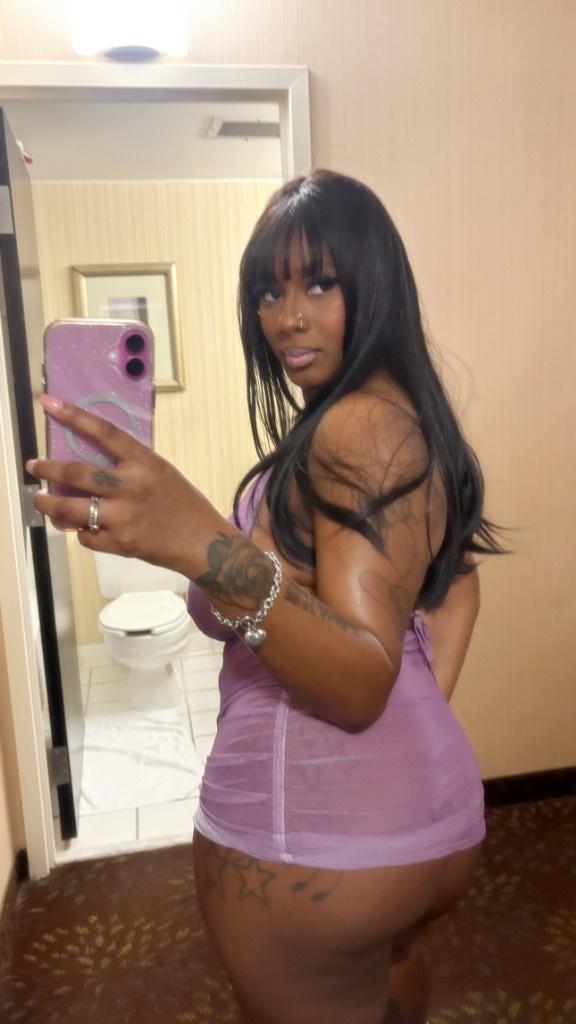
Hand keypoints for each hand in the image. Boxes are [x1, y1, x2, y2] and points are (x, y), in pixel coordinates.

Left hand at [26, 394, 207, 574]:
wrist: (204, 543)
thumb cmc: (184, 504)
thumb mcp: (161, 473)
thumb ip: (129, 468)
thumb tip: (89, 469)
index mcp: (145, 463)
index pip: (104, 433)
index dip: (74, 416)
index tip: (49, 404)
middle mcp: (132, 487)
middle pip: (78, 473)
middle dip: (48, 468)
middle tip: (34, 465)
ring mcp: (125, 517)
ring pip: (72, 508)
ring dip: (50, 503)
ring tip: (41, 499)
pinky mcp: (121, 543)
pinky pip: (86, 536)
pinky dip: (80, 532)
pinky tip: (83, 528)